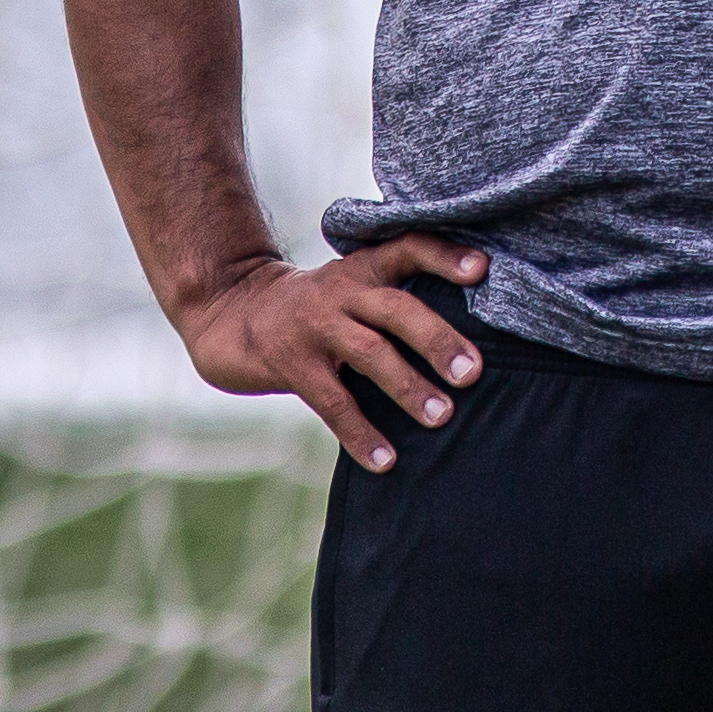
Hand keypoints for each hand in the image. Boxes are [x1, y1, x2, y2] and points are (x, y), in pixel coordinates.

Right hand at [174, 234, 488, 472]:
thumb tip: (468, 347)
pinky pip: (333, 403)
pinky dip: (361, 435)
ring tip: (442, 416)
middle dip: (437, 340)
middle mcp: (340, 291)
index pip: (408, 249)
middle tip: (473, 372)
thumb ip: (393, 301)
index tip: (482, 269)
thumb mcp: (348, 288)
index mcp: (362, 269)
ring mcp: (314, 327)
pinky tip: (386, 462)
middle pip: (397, 309)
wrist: (230, 312)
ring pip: (370, 353)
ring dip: (408, 387)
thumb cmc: (313, 309)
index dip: (445, 256)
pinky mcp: (290, 364)